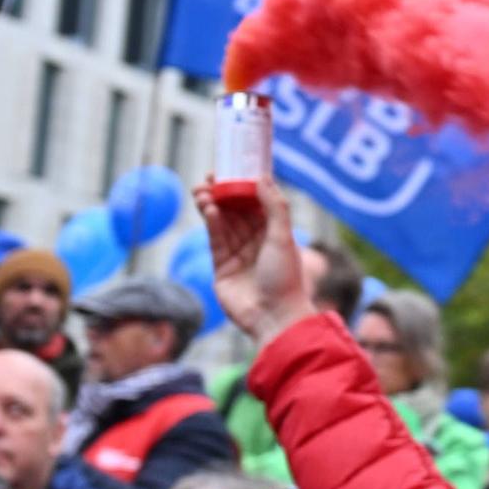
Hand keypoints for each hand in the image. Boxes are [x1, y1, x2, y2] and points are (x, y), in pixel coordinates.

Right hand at [198, 176, 309, 348]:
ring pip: (222, 223)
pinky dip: (211, 223)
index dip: (241, 186)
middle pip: (234, 211)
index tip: (229, 171)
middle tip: (208, 180)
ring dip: (212, 206)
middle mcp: (256, 241)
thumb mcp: (284, 237)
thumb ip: (274, 207)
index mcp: (274, 232)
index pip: (255, 203)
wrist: (273, 317)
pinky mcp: (222, 267)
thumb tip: (262, 177)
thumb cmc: (286, 278)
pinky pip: (215, 240)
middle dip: (221, 194)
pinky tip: (209, 210)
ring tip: (203, 193)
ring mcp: (238, 254)